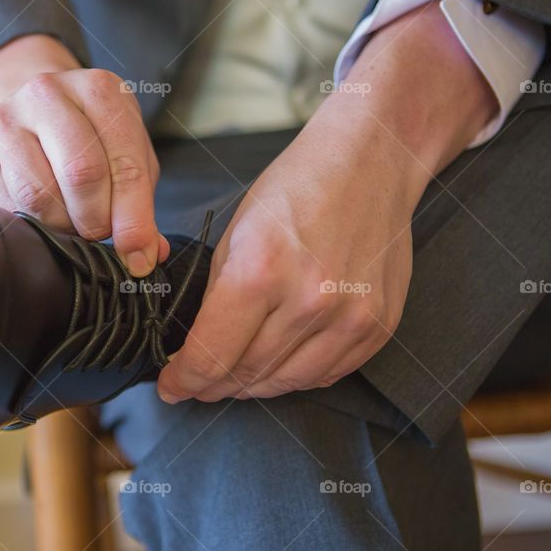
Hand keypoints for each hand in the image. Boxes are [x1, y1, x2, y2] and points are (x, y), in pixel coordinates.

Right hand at [0, 35, 165, 275]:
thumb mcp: (128, 157)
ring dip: (65, 226)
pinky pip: (9, 207)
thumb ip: (141, 203)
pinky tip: (47, 218)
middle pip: (81, 174)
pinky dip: (34, 225)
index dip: (134, 218)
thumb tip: (146, 254)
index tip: (138, 255)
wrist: (35, 112)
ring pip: (39, 195)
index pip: (125, 163)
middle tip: (101, 232)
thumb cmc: (93, 138)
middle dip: (98, 220)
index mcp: (99, 90)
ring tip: (75, 224)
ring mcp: (6, 121)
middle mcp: (48, 94)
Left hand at [157, 1, 496, 401]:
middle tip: (196, 385)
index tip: (171, 387)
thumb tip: (195, 349)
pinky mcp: (378, 327)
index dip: (184, 380)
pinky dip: (295, 376)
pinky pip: (325, 375)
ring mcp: (350, 318)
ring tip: (232, 379)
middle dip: (212, 386)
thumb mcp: (235, 233)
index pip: (211, 356)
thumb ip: (216, 297)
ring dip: (252, 387)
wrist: (372, 163)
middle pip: (246, 375)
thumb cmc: (297, 189)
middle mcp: (309, 301)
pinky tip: (277, 365)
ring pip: (286, 383)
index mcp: (261, 271)